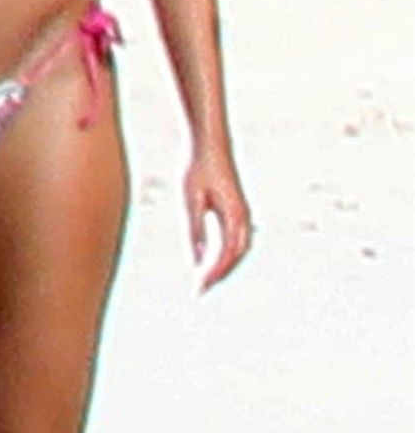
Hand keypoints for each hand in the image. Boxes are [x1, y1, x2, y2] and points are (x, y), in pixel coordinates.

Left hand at [184, 145, 251, 289]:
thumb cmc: (197, 167)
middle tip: (199, 291)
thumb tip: (194, 263)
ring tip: (204, 281)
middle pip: (234, 257)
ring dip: (223, 266)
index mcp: (234, 216)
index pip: (224, 255)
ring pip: (238, 250)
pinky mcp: (237, 208)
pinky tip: (210, 260)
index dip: (212, 275)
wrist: (210, 141)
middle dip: (218, 275)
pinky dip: (225, 254)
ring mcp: (243, 212)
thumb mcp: (189, 199)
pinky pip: (235, 239)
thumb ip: (193, 231)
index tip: (197, 290)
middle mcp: (243, 217)